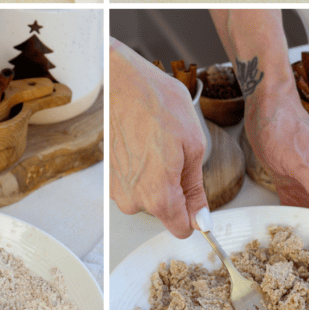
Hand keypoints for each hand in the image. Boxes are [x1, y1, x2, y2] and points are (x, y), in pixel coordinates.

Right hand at [110, 40, 207, 237]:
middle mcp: (132, 198)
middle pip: (164, 210)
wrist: (119, 80)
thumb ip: (195, 188)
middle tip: (176, 153)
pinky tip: (143, 141)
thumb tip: (201, 218)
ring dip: (156, 176)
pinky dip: (140, 167)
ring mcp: (116, 188)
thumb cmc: (155, 103)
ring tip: (157, 143)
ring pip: (147, 195)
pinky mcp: (107, 175)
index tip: (197, 197)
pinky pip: (132, 182)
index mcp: (158, 195)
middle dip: (174, 188)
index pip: (180, 229)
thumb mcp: (192, 144)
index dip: (194, 214)